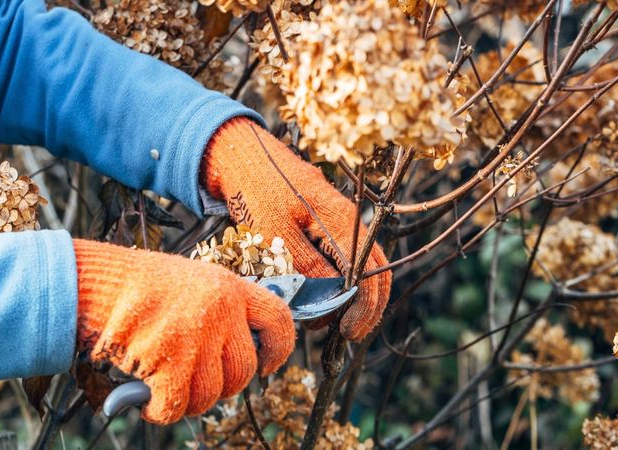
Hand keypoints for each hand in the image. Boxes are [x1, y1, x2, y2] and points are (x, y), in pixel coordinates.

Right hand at [73, 239, 294, 423]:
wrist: (95, 282)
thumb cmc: (140, 285)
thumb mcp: (193, 283)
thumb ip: (220, 309)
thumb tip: (240, 349)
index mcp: (231, 288)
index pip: (278, 320)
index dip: (278, 349)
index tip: (266, 366)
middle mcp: (221, 310)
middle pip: (244, 369)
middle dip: (223, 386)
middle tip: (197, 384)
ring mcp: (196, 335)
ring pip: (212, 393)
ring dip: (189, 401)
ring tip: (167, 389)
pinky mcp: (168, 360)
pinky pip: (176, 405)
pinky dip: (160, 411)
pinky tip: (146, 402)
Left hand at [201, 117, 391, 339]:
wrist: (241, 155)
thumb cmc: (255, 190)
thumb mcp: (276, 231)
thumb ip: (307, 266)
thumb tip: (333, 301)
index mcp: (342, 222)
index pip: (370, 274)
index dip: (363, 308)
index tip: (346, 332)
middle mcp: (349, 221)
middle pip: (376, 272)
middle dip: (365, 307)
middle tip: (342, 332)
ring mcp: (340, 221)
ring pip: (362, 267)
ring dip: (351, 297)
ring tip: (325, 319)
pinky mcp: (327, 223)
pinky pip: (344, 258)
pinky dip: (338, 282)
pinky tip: (319, 296)